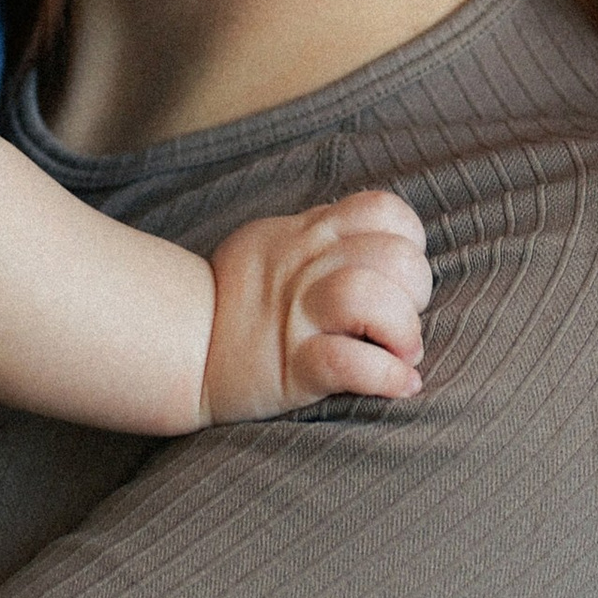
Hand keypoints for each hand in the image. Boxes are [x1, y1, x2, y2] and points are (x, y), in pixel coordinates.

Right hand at [203, 190, 431, 421]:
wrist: (180, 347)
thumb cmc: (237, 299)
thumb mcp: (275, 241)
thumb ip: (325, 236)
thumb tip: (384, 246)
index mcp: (308, 234)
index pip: (383, 211)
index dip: (408, 242)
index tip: (396, 276)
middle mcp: (306, 268)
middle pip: (393, 257)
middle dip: (417, 294)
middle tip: (398, 323)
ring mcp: (298, 317)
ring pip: (371, 298)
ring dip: (404, 331)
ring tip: (400, 353)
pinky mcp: (291, 368)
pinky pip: (349, 363)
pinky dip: (387, 377)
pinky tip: (399, 385)